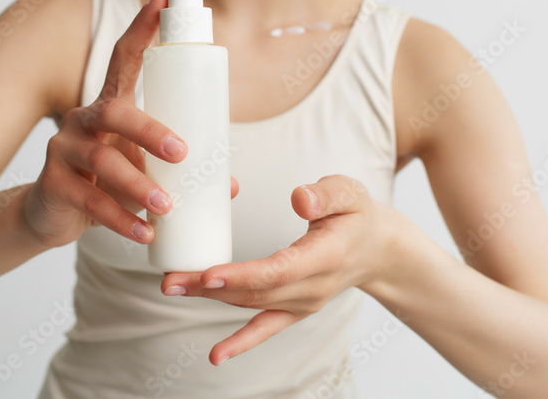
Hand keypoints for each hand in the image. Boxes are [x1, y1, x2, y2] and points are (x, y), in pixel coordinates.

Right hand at [24, 0, 238, 247]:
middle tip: (182, 152)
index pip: (123, 58)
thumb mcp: (142, 166)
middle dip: (150, 130)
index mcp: (111, 105)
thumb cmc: (107, 180)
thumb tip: (231, 185)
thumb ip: (179, 169)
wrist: (53, 216)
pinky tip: (144, 234)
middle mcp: (84, 119)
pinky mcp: (53, 184)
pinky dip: (120, 220)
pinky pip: (89, 201)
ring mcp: (64, 150)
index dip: (142, 28)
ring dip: (138, 186)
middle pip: (116, 112)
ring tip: (167, 206)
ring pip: (103, 161)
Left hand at [160, 174, 391, 365]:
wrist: (377, 250)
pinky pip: (265, 328)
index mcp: (326, 256)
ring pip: (252, 305)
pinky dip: (240, 342)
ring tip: (173, 288)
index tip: (209, 274)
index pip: (279, 270)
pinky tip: (216, 355)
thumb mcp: (349, 193)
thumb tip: (299, 198)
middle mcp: (313, 287)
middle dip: (210, 287)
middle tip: (171, 280)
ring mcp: (303, 303)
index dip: (242, 275)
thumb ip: (326, 194)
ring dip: (210, 299)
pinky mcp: (294, 309)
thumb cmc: (357, 215)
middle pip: (256, 292)